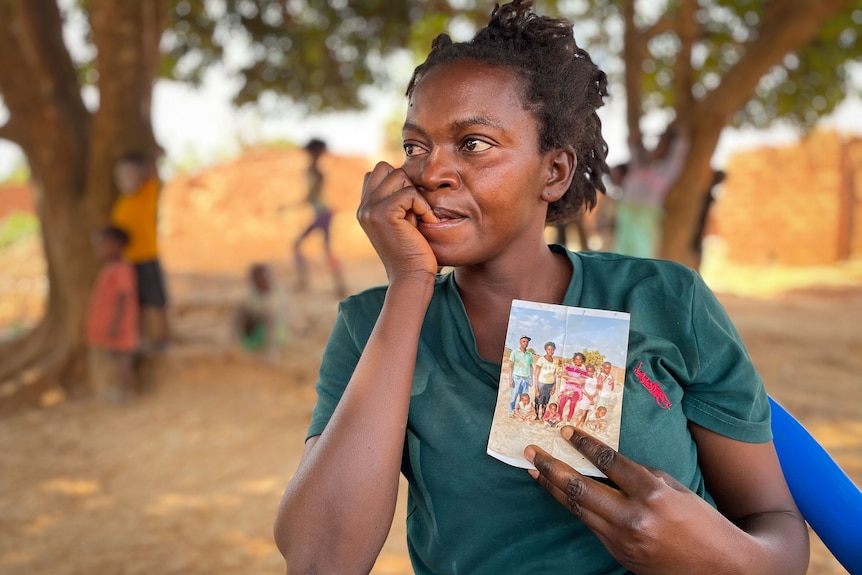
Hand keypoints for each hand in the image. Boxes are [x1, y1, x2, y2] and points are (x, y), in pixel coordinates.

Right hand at [358, 161, 439, 283]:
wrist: (410, 278)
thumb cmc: (413, 253)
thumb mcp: (402, 222)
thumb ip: (399, 201)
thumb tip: (408, 174)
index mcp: (365, 209)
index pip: (377, 173)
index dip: (398, 182)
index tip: (411, 205)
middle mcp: (363, 207)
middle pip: (385, 168)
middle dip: (406, 183)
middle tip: (415, 209)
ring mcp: (370, 209)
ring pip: (399, 175)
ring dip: (416, 194)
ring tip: (421, 217)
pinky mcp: (383, 213)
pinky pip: (410, 192)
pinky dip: (423, 206)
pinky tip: (428, 222)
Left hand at [525, 427, 744, 574]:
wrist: (722, 569)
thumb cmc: (702, 522)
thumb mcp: (675, 488)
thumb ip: (641, 475)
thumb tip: (607, 463)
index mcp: (653, 494)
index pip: (608, 461)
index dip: (583, 443)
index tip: (564, 430)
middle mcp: (634, 518)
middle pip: (580, 487)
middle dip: (551, 467)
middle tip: (531, 452)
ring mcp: (623, 540)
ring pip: (577, 508)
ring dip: (552, 488)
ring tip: (533, 470)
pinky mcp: (618, 555)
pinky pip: (590, 525)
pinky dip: (573, 507)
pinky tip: (560, 494)